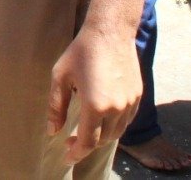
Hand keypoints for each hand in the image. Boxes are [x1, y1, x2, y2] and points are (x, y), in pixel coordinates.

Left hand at [47, 24, 141, 164]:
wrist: (110, 32)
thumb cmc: (81, 52)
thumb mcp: (60, 77)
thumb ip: (56, 107)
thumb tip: (53, 131)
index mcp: (95, 105)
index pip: (88, 142)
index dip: (76, 153)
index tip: (67, 158)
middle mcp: (116, 108)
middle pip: (103, 140)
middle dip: (86, 145)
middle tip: (71, 141)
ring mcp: (130, 103)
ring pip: (117, 132)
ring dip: (102, 137)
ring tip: (86, 132)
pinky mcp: (137, 96)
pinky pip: (127, 120)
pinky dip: (115, 126)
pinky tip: (103, 120)